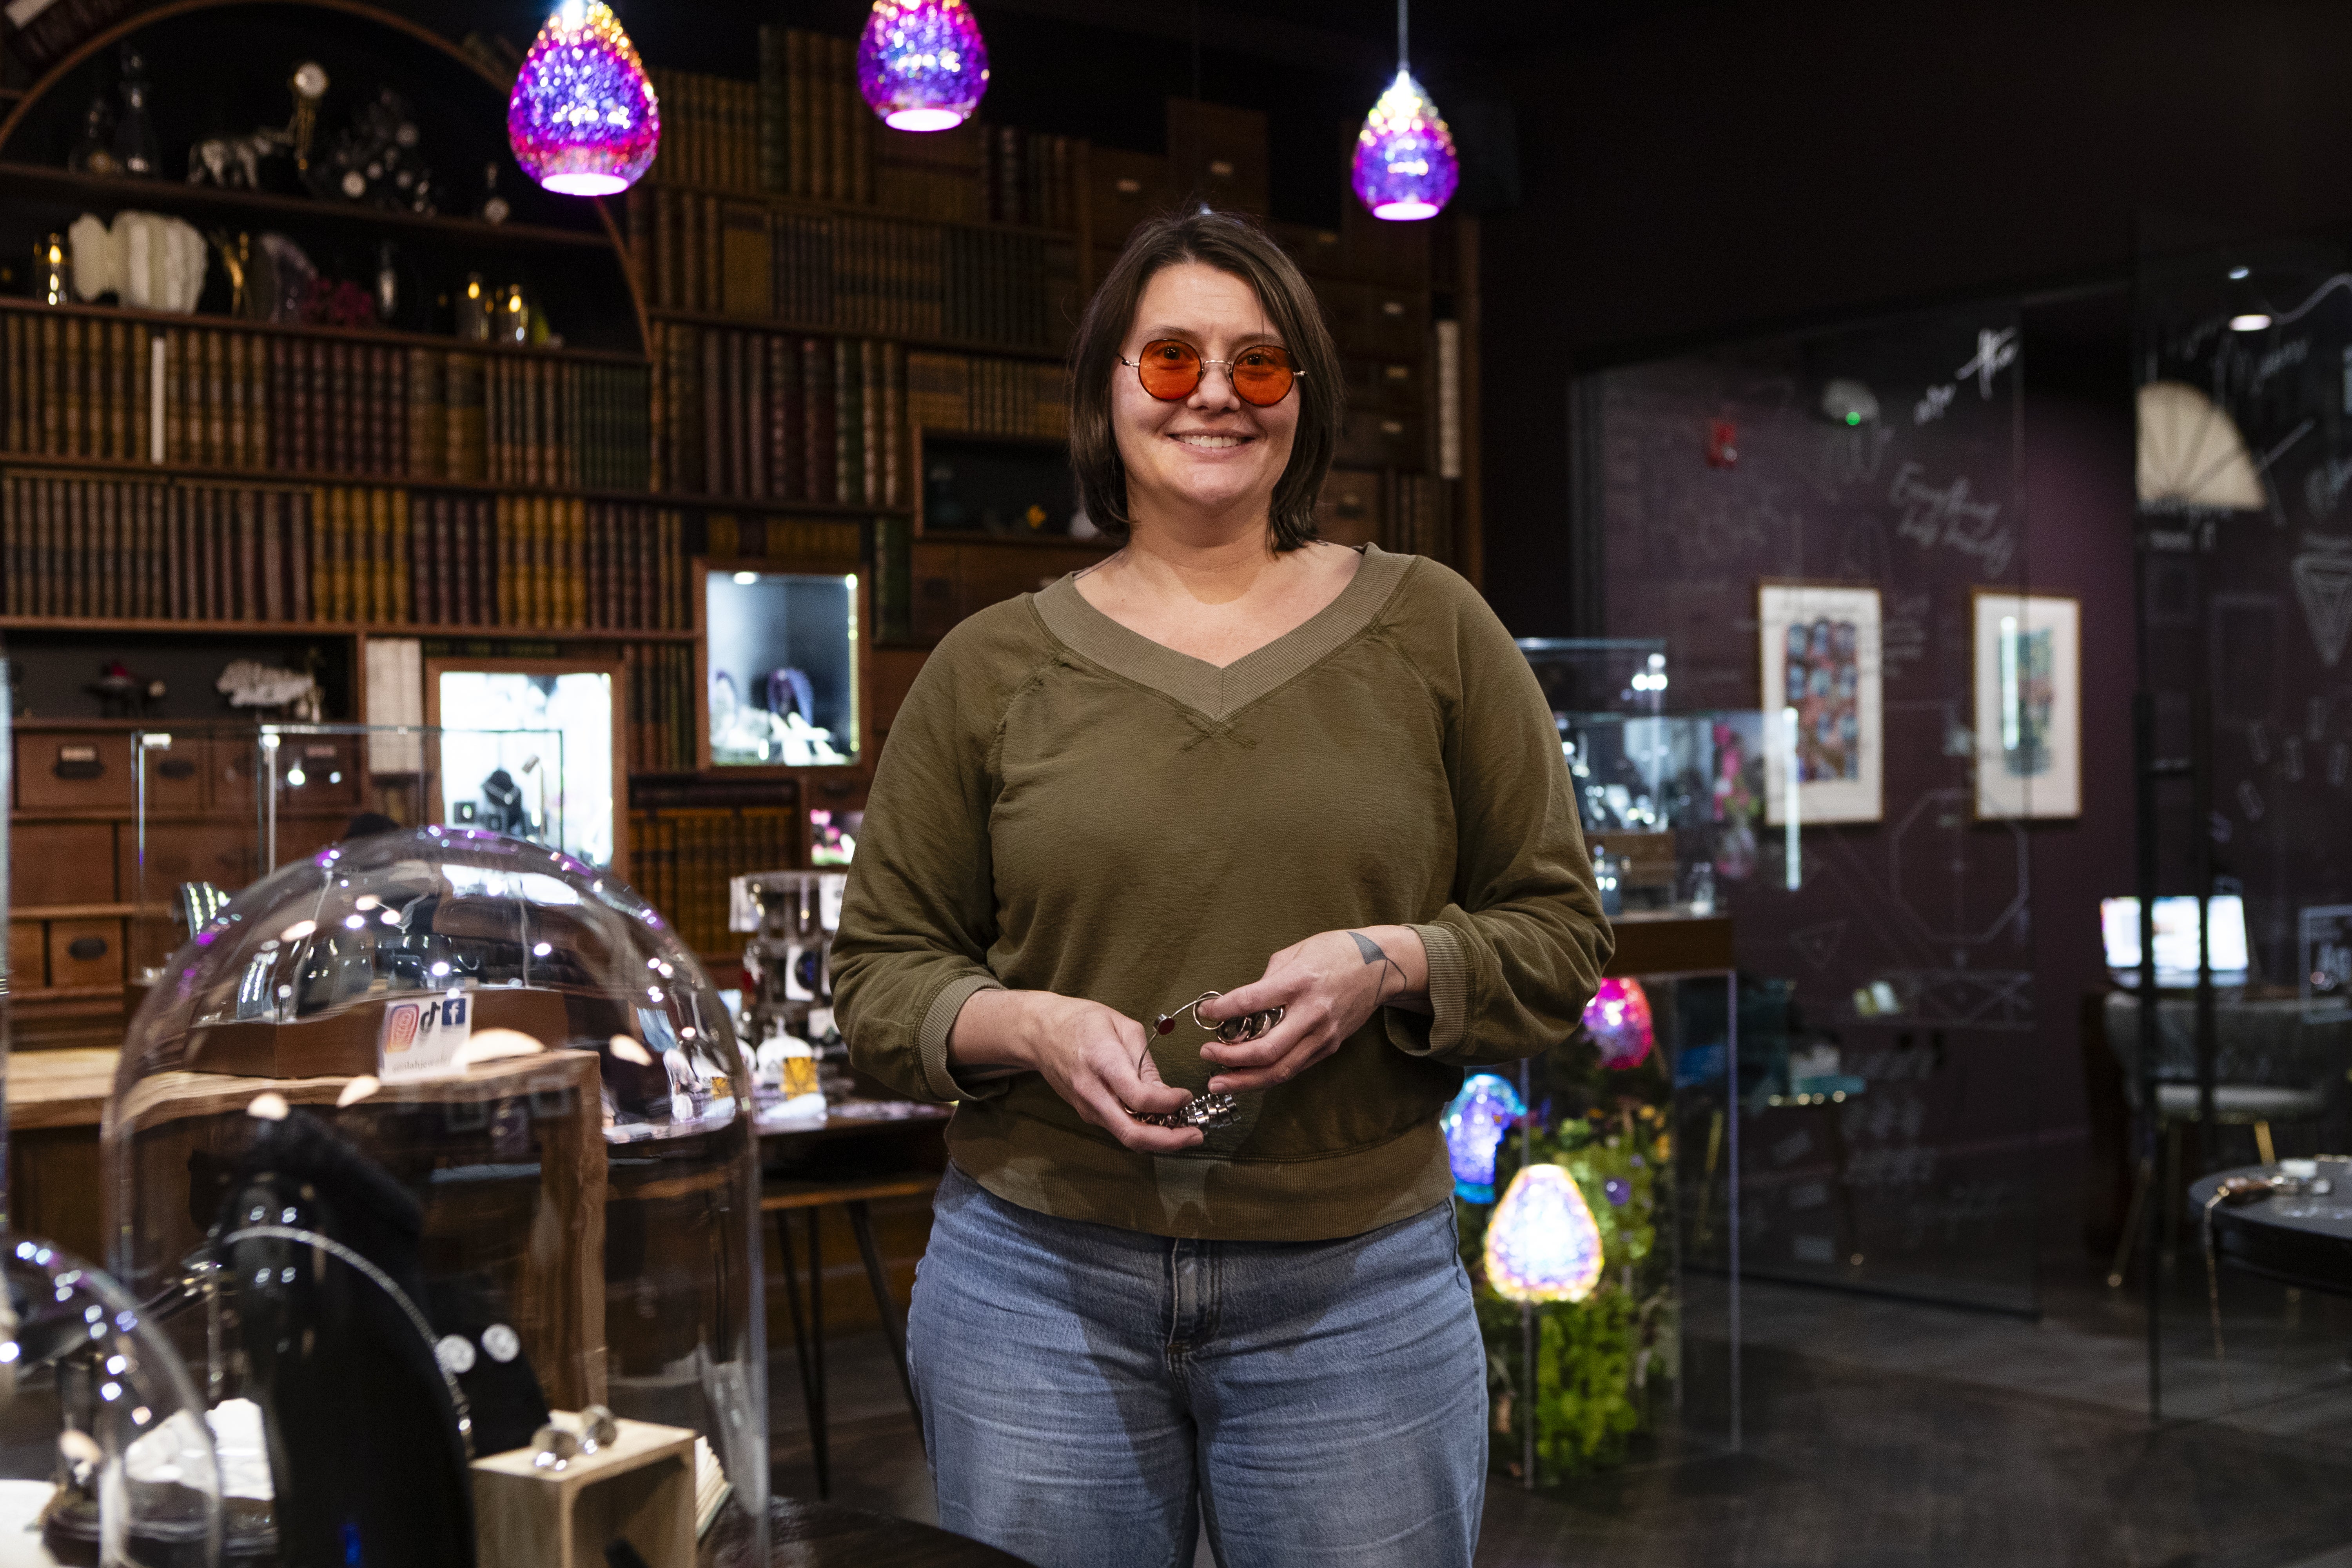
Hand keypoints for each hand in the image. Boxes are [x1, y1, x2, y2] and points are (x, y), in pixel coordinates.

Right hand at [950, 989, 1204, 1152]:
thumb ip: (1145, 1062)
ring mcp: (1087, 1107)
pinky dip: (1143, 1130)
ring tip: (1185, 1129)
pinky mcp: (1087, 1113)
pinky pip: (1118, 1128)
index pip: (1139, 1098)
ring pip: (1126, 1137)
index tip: (1186, 1095)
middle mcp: (1093, 1092)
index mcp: (1103, 1062)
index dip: (1169, 1103)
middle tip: (1195, 1135)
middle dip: (1169, 1141)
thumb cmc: (1082, 1021)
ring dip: (1159, 1140)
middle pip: (1132, 1133)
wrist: (1040, 1033)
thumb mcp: (1122, 1026)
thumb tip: (1166, 1093)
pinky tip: (1160, 1121)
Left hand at [1196, 926, 1427, 1094]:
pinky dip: (1267, 1074)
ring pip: (1280, 1070)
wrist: (1381, 965)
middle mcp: (1312, 1013)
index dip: (1223, 1011)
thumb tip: (1238, 1005)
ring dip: (1245, 1080)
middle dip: (1230, 1059)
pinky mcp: (1329, 1047)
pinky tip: (1247, 1076)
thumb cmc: (1335, 952)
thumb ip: (1266, 981)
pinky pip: (1294, 1067)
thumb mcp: (1294, 953)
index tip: (1206, 1012)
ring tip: (1219, 1082)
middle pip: (1266, 1051)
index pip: (1252, 1002)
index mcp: (1299, 982)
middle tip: (1205, 1055)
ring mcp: (1323, 1035)